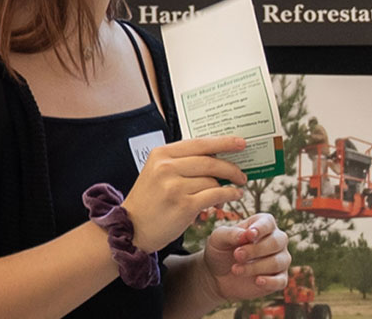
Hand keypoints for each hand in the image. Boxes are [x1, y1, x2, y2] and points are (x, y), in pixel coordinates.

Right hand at [122, 136, 249, 253]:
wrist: (130, 230)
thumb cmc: (148, 202)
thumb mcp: (157, 173)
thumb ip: (181, 163)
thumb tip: (216, 157)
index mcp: (161, 154)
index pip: (199, 143)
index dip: (223, 142)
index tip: (240, 143)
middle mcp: (167, 167)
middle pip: (210, 161)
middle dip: (231, 167)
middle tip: (242, 174)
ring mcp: (175, 186)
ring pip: (213, 180)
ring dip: (228, 185)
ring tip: (234, 189)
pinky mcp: (183, 206)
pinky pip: (214, 195)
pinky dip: (228, 195)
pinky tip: (233, 196)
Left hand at [200, 212, 290, 301]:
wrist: (218, 276)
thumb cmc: (221, 251)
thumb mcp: (218, 239)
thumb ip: (231, 234)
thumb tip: (245, 235)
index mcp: (264, 224)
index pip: (268, 223)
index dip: (260, 229)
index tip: (249, 235)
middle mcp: (277, 240)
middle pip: (276, 242)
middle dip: (255, 250)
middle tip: (237, 255)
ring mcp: (280, 260)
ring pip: (277, 262)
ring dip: (255, 267)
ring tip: (236, 270)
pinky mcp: (279, 279)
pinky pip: (281, 281)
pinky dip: (270, 281)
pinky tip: (257, 281)